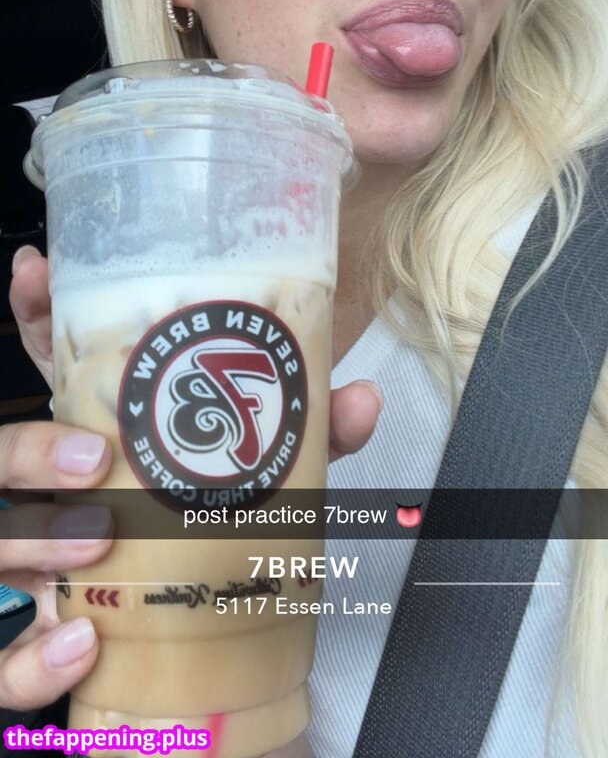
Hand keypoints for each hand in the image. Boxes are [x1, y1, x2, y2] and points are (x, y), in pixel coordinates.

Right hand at [3, 246, 381, 715]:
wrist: (193, 657)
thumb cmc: (216, 540)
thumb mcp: (265, 481)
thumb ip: (309, 442)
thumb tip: (361, 397)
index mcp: (94, 441)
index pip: (47, 370)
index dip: (33, 320)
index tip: (36, 271)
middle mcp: (49, 500)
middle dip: (27, 448)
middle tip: (92, 455)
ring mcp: (33, 569)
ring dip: (36, 541)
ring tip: (97, 542)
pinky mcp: (39, 643)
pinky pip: (5, 666)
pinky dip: (33, 661)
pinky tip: (80, 644)